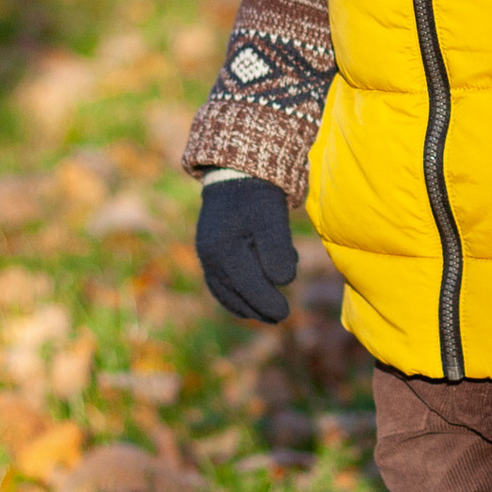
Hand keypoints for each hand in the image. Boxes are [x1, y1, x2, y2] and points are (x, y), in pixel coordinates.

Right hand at [196, 175, 296, 323]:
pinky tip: (250, 303)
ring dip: (246, 305)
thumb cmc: (258, 198)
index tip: (285, 313)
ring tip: (266, 314)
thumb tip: (281, 282)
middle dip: (257, 308)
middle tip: (279, 317)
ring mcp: (206, 255)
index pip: (247, 287)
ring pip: (224, 292)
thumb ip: (278, 252)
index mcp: (224, 249)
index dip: (267, 302)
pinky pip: (218, 283)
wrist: (236, 174)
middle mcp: (209, 256)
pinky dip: (233, 296)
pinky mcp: (208, 253)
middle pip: (234, 294)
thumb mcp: (274, 221)